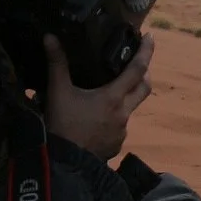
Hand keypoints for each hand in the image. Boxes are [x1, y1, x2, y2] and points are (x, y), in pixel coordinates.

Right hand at [43, 31, 153, 161]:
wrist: (64, 163)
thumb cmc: (62, 125)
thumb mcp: (58, 92)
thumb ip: (56, 63)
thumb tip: (50, 36)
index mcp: (113, 97)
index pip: (137, 69)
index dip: (146, 51)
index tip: (150, 36)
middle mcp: (123, 113)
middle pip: (144, 88)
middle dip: (144, 73)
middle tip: (136, 62)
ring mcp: (122, 131)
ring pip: (130, 108)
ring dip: (125, 97)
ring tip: (107, 91)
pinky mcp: (116, 144)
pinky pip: (120, 126)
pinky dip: (113, 117)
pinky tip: (97, 117)